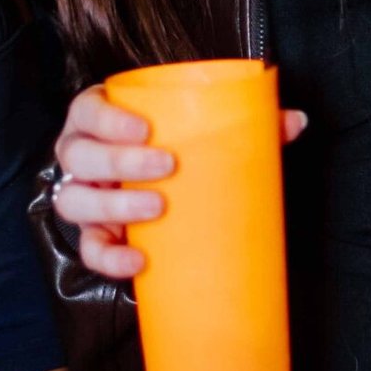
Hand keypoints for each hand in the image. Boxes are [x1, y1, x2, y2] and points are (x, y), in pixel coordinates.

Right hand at [50, 82, 306, 279]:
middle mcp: (80, 155)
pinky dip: (109, 258)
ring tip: (157, 207)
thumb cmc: (176, 144)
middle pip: (78, 156)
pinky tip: (137, 260)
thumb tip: (296, 121)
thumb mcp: (202, 129)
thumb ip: (247, 122)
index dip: (108, 119)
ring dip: (113, 206)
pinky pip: (89, 249)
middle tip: (166, 165)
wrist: (161, 181)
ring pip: (74, 201)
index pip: (87, 111)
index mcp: (98, 119)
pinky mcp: (93, 235)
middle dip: (119, 161)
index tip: (145, 128)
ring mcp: (82, 196)